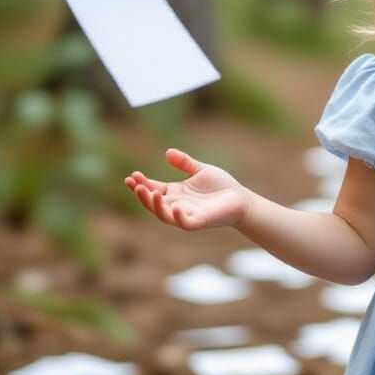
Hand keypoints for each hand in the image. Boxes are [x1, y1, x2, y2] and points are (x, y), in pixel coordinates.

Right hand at [124, 148, 249, 231]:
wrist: (241, 199)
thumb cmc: (221, 186)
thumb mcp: (201, 170)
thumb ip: (184, 163)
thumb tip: (167, 152)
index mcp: (175, 193)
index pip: (153, 189)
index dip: (141, 184)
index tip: (132, 175)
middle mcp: (177, 205)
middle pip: (153, 203)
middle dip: (142, 195)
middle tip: (135, 183)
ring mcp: (187, 214)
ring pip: (164, 215)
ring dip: (155, 206)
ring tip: (150, 193)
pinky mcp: (199, 221)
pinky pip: (184, 223)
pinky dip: (178, 217)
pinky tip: (176, 207)